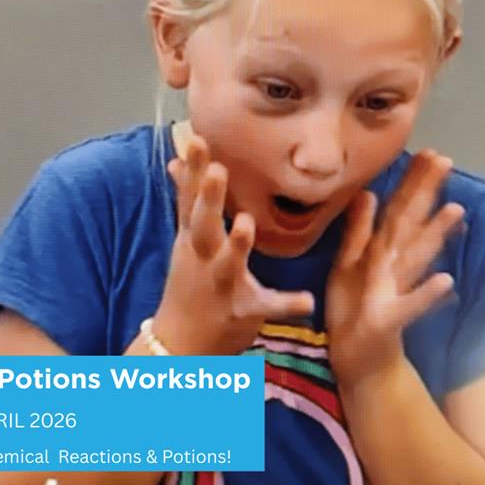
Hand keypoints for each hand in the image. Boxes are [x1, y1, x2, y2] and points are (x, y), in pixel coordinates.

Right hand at [152, 134, 314, 354]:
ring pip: (228, 264)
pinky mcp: (240, 312)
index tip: (197, 137)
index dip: (193, 169)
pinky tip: (307, 300)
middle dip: (209, 198)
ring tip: (248, 223)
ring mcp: (220, 285)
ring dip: (236, 245)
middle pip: (202, 224)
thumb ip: (188, 201)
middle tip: (217, 169)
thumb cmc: (188, 284)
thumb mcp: (184, 240)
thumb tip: (179, 160)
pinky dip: (286, 304)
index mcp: (193, 239)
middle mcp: (203, 259)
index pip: (191, 198)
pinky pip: (266, 307)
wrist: (178, 346)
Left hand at [326, 149, 465, 383]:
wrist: (358, 358)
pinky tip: (447, 282)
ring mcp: (395, 292)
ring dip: (436, 235)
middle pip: (410, 224)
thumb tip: (368, 193)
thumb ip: (359, 230)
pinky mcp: (390, 320)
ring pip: (416, 258)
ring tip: (457, 210)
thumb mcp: (348, 264)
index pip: (398, 210)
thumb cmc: (353, 310)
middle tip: (446, 161)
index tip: (428, 151)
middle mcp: (394, 268)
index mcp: (382, 253)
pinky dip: (427, 295)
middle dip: (426, 193)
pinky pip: (409, 306)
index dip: (411, 182)